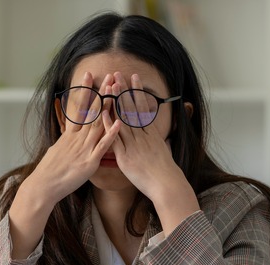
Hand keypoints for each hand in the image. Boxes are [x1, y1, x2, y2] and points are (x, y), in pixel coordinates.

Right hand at [7, 72, 120, 258]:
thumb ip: (66, 142)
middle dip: (101, 93)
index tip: (89, 76)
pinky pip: (103, 146)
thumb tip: (67, 136)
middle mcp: (77, 138)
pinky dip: (112, 134)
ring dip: (109, 107)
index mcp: (70, 135)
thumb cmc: (49, 172)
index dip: (84, 91)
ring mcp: (84, 149)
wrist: (43, 186)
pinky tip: (120, 123)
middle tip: (109, 76)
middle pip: (92, 111)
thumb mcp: (57, 151)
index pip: (78, 108)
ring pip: (99, 124)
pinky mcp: (89, 161)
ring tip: (117, 91)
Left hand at [108, 72, 198, 231]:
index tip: (133, 78)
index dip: (137, 92)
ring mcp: (133, 145)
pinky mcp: (125, 156)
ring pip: (123, 118)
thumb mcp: (164, 151)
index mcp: (151, 133)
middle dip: (124, 90)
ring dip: (116, 101)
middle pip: (132, 108)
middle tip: (118, 74)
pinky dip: (109, 125)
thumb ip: (158, 141)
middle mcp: (142, 136)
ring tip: (110, 86)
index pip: (143, 107)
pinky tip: (103, 113)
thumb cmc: (165, 172)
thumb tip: (159, 136)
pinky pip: (115, 138)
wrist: (166, 185)